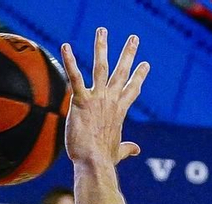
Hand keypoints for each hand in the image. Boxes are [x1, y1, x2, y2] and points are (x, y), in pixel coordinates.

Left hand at [62, 29, 149, 168]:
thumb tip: (136, 150)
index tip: (145, 64)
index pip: (132, 90)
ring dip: (102, 47)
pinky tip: (65, 46)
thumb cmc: (103, 161)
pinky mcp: (81, 101)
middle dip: (129, 54)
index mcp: (119, 111)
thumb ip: (127, 148)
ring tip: (102, 30)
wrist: (94, 164)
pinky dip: (70, 61)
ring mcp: (97, 99)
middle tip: (134, 38)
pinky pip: (75, 77)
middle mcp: (111, 101)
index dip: (139, 77)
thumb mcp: (118, 152)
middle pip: (122, 72)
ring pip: (101, 66)